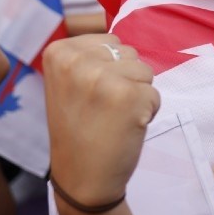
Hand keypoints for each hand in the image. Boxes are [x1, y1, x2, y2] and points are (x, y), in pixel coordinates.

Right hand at [43, 35, 159, 210]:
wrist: (81, 178)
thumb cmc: (80, 128)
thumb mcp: (68, 83)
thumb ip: (88, 56)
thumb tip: (117, 37)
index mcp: (58, 51)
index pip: (110, 40)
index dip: (109, 69)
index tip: (89, 95)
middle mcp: (77, 60)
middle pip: (129, 53)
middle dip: (125, 79)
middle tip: (102, 109)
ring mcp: (103, 78)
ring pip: (145, 71)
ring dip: (137, 94)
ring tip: (113, 117)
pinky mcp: (129, 97)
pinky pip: (155, 94)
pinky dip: (148, 112)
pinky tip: (125, 128)